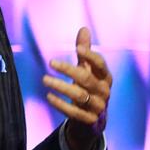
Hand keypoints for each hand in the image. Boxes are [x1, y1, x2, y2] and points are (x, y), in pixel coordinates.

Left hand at [42, 27, 111, 149]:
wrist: (93, 120)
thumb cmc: (88, 89)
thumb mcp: (88, 70)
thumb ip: (85, 52)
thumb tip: (83, 28)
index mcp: (105, 77)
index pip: (100, 64)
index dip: (91, 56)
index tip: (77, 48)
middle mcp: (104, 91)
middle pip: (87, 78)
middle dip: (68, 70)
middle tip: (51, 63)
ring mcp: (98, 106)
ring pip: (79, 96)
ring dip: (61, 87)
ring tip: (45, 79)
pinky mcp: (90, 120)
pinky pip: (74, 113)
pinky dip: (61, 105)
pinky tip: (48, 96)